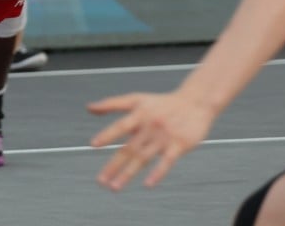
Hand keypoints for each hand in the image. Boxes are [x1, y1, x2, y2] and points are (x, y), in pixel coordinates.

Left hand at [88, 90, 215, 190]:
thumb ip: (112, 104)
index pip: (120, 126)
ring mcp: (164, 137)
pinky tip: (148, 184)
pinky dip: (158, 173)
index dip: (107, 134)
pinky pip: (167, 161)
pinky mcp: (179, 145)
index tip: (93, 144)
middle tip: (101, 180)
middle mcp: (150, 126)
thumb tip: (89, 108)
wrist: (195, 102)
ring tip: (115, 187)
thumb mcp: (136, 99)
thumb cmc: (162, 102)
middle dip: (114, 165)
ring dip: (129, 173)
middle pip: (129, 148)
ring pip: (144, 157)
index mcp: (139, 115)